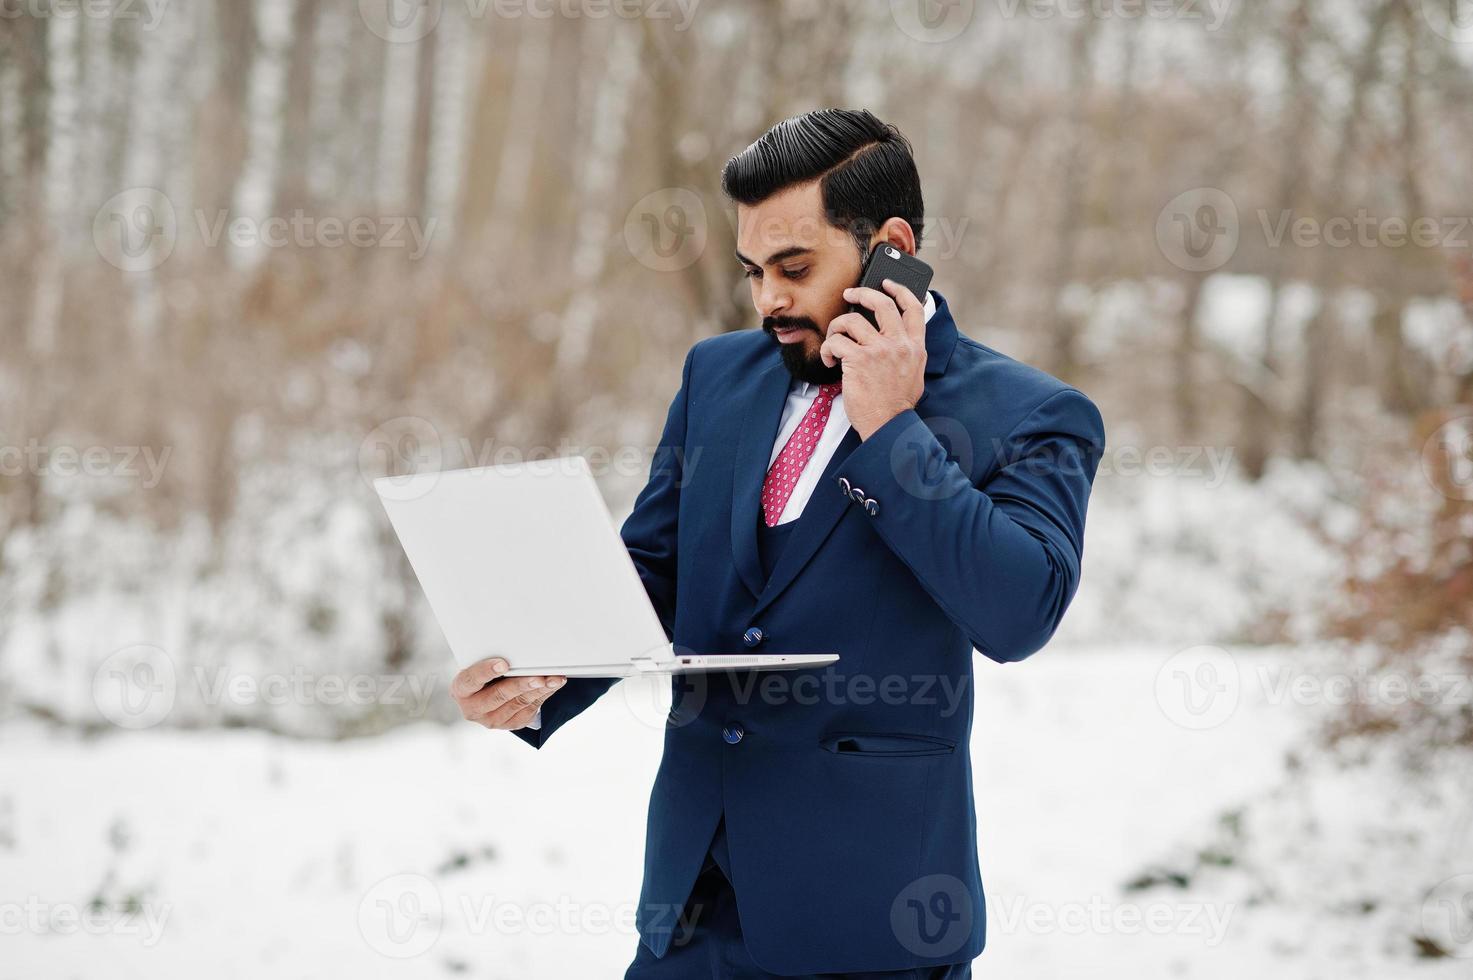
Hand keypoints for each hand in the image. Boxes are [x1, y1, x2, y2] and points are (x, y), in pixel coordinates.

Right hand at [451, 657, 565, 729]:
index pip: (471, 680)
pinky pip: (530, 709)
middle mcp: (474, 709)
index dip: (486, 671)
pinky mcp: (511, 724)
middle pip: (499, 696)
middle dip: (521, 684)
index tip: (503, 663)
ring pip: (519, 703)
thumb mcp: (478, 664)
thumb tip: (516, 648)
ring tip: (554, 678)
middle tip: (537, 676)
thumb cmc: (483, 672)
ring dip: (539, 689)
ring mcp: (492, 720)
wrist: (485, 693)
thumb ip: (491, 659)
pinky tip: (553, 685)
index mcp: (461, 690)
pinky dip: (544, 695)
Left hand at [821, 279, 926, 439]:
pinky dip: (827, 349)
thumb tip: (894, 339)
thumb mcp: (914, 374)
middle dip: (862, 292)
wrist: (888, 425)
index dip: (900, 290)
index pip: (914, 308)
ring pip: (851, 320)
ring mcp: (879, 350)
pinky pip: (836, 342)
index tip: (888, 283)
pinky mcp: (859, 360)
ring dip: (836, 327)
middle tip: (849, 293)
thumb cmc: (895, 405)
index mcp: (915, 347)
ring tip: (833, 340)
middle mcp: (900, 344)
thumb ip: (907, 353)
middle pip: (881, 303)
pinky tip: (829, 361)